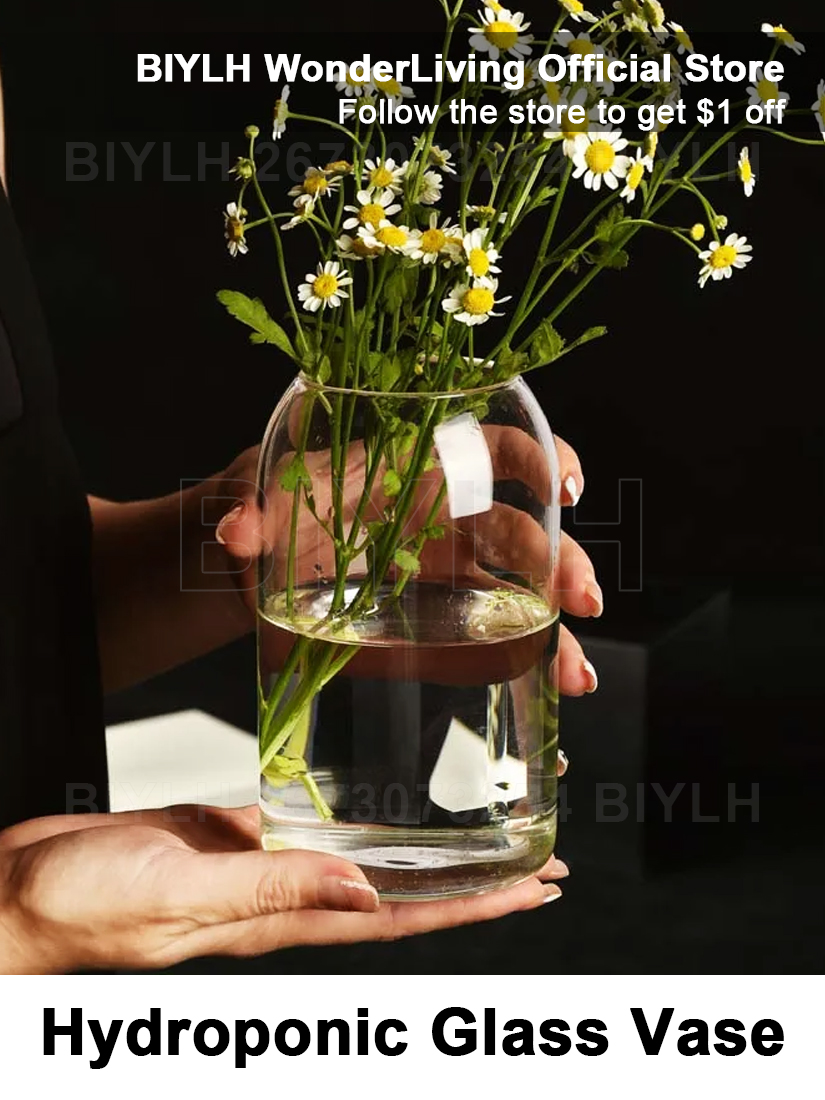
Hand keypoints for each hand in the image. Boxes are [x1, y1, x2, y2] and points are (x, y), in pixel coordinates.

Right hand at [0, 806, 568, 972]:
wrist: (20, 892)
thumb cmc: (83, 903)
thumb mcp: (178, 895)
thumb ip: (269, 891)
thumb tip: (365, 892)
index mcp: (276, 919)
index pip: (398, 921)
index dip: (472, 910)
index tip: (536, 892)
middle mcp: (279, 898)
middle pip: (396, 896)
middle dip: (470, 886)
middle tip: (538, 866)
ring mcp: (256, 867)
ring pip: (357, 861)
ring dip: (419, 853)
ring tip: (474, 836)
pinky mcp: (229, 835)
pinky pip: (306, 828)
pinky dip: (349, 820)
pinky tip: (370, 804)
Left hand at [215, 433, 600, 695]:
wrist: (244, 567)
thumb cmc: (261, 511)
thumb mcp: (251, 500)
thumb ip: (246, 509)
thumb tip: (235, 531)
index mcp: (414, 472)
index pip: (494, 450)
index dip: (539, 462)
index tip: (566, 491)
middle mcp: (443, 521)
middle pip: (523, 533)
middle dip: (563, 563)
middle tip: (580, 601)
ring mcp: (444, 577)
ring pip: (518, 595)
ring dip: (557, 631)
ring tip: (576, 675)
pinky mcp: (434, 626)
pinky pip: (489, 642)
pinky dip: (524, 666)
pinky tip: (550, 693)